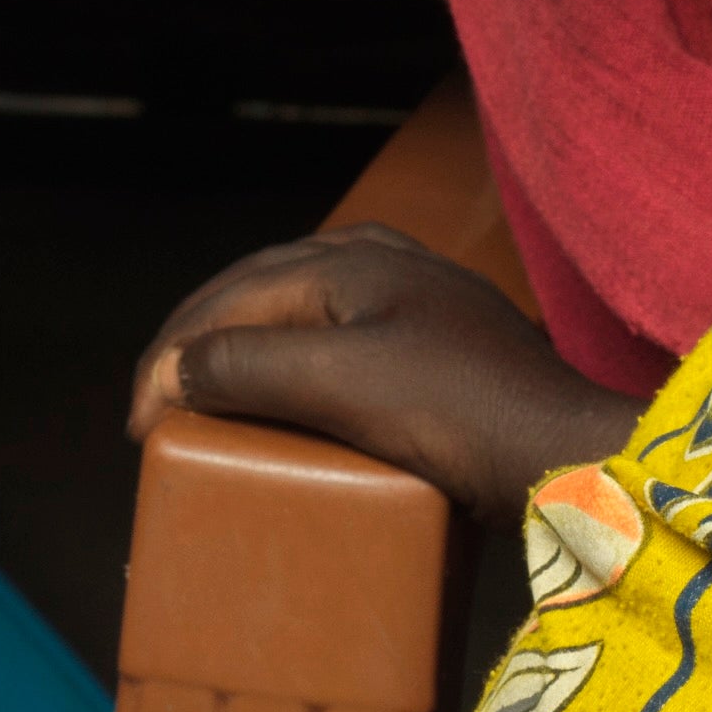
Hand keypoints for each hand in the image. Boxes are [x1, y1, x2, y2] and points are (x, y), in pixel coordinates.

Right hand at [133, 224, 614, 519]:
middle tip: (156, 413)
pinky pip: (343, 343)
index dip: (170, 357)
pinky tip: (294, 403)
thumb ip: (248, 365)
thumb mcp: (342, 383)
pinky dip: (296, 370)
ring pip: (299, 312)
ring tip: (210, 405)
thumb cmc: (465, 413)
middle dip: (197, 347)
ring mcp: (417, 300)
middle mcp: (382, 262)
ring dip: (244, 353)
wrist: (572, 454)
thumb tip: (174, 371)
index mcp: (351, 258)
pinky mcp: (442, 347)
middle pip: (257, 292)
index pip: (228, 296)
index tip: (139, 426)